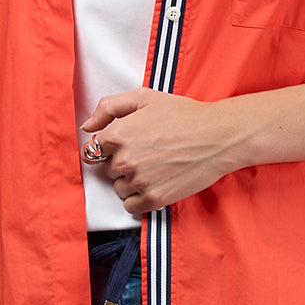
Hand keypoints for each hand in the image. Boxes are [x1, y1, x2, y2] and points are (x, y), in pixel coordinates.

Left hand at [81, 88, 239, 213]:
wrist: (218, 136)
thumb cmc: (183, 115)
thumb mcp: (144, 98)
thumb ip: (108, 108)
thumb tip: (86, 126)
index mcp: (118, 134)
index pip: (94, 150)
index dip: (109, 147)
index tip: (124, 145)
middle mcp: (124, 160)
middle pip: (108, 169)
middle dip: (122, 162)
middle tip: (148, 151)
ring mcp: (139, 182)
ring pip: (119, 188)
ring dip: (130, 181)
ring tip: (155, 166)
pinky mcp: (154, 199)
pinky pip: (131, 206)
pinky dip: (139, 199)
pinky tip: (155, 183)